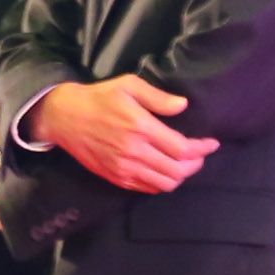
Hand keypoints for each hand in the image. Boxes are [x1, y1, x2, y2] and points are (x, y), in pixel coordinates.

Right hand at [33, 74, 217, 193]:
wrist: (63, 117)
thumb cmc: (98, 98)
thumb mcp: (128, 85)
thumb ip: (157, 97)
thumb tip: (183, 106)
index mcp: (141, 128)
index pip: (183, 149)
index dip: (203, 149)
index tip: (211, 143)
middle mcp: (134, 152)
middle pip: (178, 170)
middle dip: (195, 164)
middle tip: (199, 154)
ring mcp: (124, 168)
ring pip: (165, 183)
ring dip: (180, 175)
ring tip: (183, 164)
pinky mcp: (115, 177)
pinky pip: (147, 188)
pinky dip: (161, 182)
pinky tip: (163, 170)